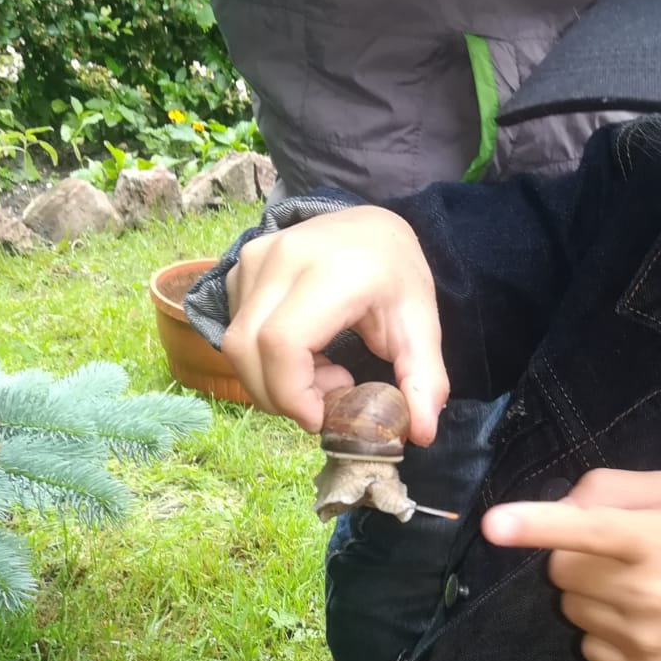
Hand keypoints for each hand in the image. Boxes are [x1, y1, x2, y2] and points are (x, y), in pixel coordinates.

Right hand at [221, 208, 447, 439]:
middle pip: (247, 349)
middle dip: (279, 396)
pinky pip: (236, 331)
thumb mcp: (421, 326)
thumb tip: (420, 434)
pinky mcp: (240, 268)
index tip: (322, 416)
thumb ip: (424, 381)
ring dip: (272, 379)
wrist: (371, 227)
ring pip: (236, 345)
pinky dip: (264, 359)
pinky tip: (304, 352)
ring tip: (321, 370)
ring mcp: (254, 260)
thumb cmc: (396, 275)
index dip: (291, 393)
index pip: (281, 344)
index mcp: (332, 272)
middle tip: (325, 400)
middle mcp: (283, 259)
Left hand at [482, 468, 660, 660]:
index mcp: (656, 538)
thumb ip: (606, 488)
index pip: (586, 528)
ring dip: (589, 594)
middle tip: (621, 556)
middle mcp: (651, 592)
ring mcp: (647, 639)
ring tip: (639, 588)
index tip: (492, 526)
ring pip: (570, 609)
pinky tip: (644, 621)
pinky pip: (587, 646)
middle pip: (560, 571)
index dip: (535, 525)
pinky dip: (604, 631)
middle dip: (575, 557)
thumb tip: (558, 510)